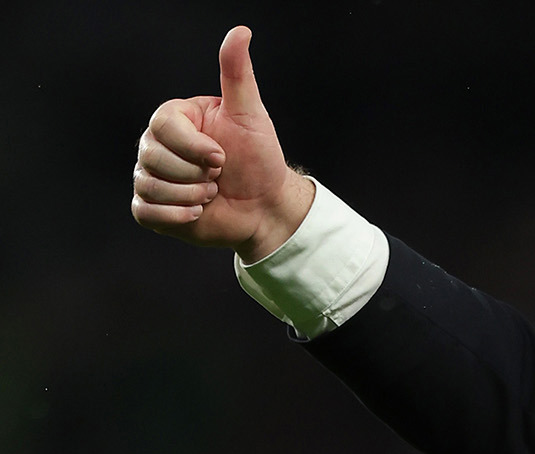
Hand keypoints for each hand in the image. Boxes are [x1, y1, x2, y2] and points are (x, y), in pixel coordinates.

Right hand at [131, 26, 312, 260]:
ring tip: (212, 193)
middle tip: (219, 176)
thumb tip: (241, 31)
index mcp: (174, 119)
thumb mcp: (251, 114)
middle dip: (196, 173)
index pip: (162, 126)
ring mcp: (151, 176)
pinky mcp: (152, 207)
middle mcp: (156, 145)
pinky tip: (198, 212)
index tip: (222, 156)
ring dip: (190, 195)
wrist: (265, 205)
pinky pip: (144, 211)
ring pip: (149, 185)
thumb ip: (238, 74)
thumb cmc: (259, 158)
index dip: (194, 147)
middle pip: (152, 158)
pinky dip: (175, 216)